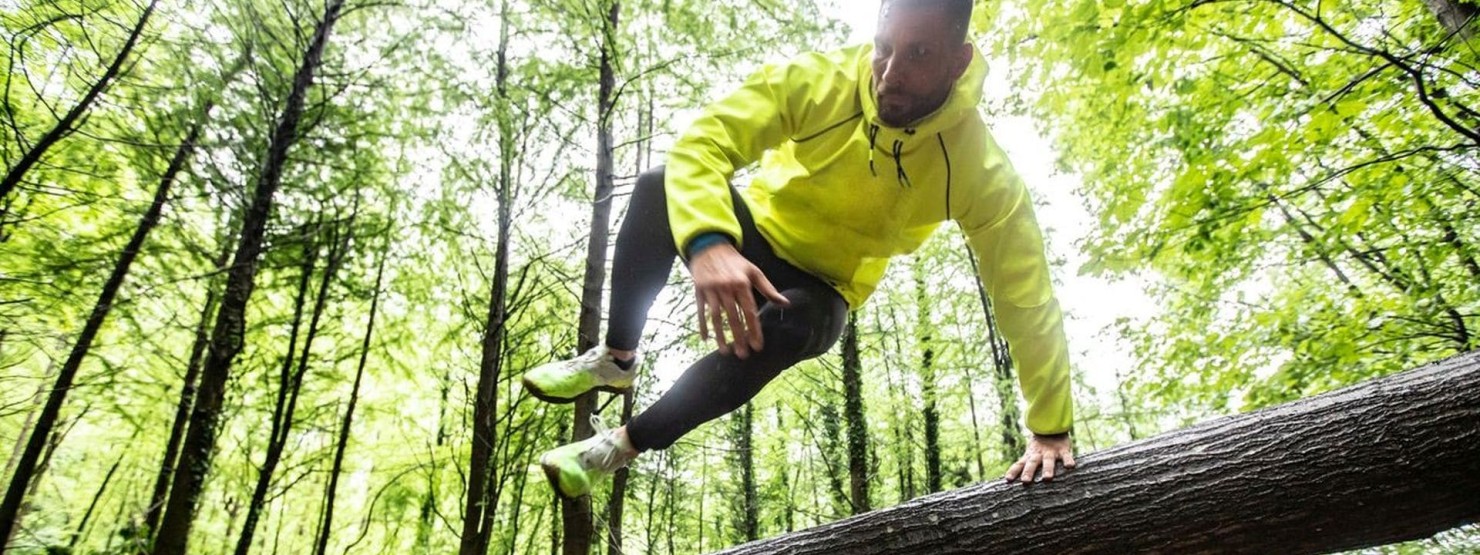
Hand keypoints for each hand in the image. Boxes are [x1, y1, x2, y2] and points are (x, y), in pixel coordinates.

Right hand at [687, 243, 789, 358]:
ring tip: (726, 352)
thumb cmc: (734, 261)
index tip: (758, 346)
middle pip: (733, 318)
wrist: (709, 247)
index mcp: (741, 284)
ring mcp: (711, 290)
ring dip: (721, 336)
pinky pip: (701, 311)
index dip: (754, 330)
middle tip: (743, 355)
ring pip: (716, 317)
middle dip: (739, 338)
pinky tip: (706, 339)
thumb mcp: (753, 271)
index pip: (749, 312)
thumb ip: (768, 289)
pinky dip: (703, 325)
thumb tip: (785, 304)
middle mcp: (726, 288)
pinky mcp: (699, 291)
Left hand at [1005, 433, 1074, 483]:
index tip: (1007, 480)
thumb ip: (1023, 466)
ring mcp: (1051, 453)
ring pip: (1048, 461)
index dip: (1013, 471)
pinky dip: (1068, 460)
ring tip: (1047, 478)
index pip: (1019, 464)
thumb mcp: (1029, 455)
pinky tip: (1070, 467)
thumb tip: (1008, 481)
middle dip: (1029, 472)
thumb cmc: (1039, 449)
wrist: (1052, 429)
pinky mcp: (1063, 450)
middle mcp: (1038, 455)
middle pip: (1032, 463)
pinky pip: (1066, 456)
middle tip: (1025, 481)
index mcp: (1029, 457)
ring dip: (1048, 469)